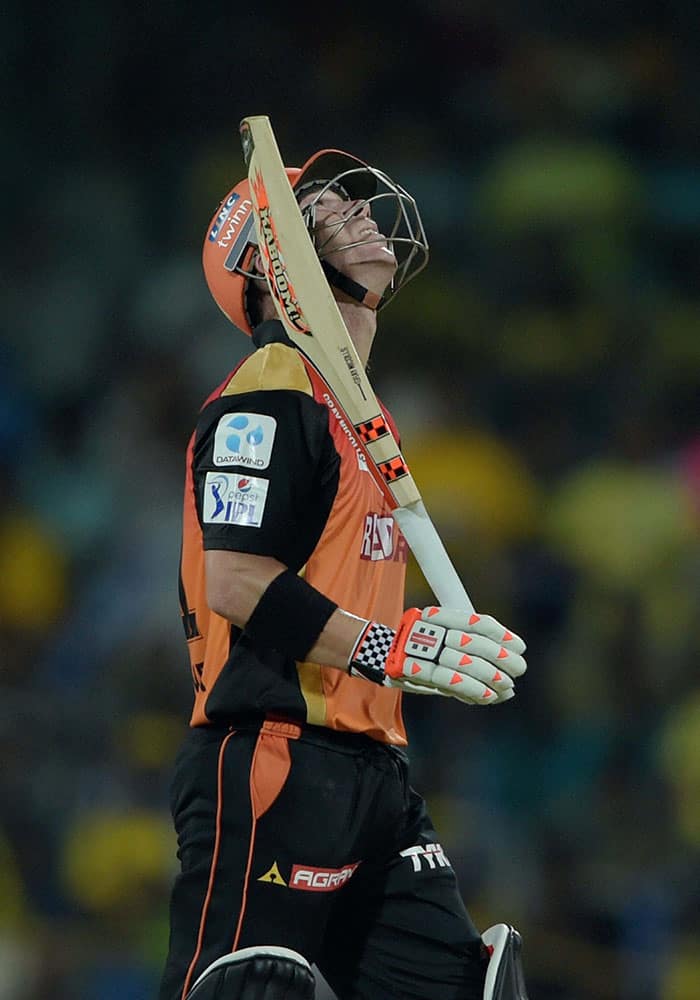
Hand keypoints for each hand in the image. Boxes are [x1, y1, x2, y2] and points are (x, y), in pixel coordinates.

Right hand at [349, 607, 525, 703]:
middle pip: (475, 643)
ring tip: (506, 686)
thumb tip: (506, 681)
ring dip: (490, 676)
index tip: (520, 646)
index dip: (501, 634)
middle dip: (501, 657)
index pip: (478, 622)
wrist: (377, 655)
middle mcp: (432, 630)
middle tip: (519, 669)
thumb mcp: (442, 644)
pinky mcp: (415, 670)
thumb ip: (470, 657)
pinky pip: (448, 680)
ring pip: (464, 662)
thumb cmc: (418, 652)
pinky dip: (472, 688)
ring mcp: (422, 649)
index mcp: (441, 617)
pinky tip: (488, 696)